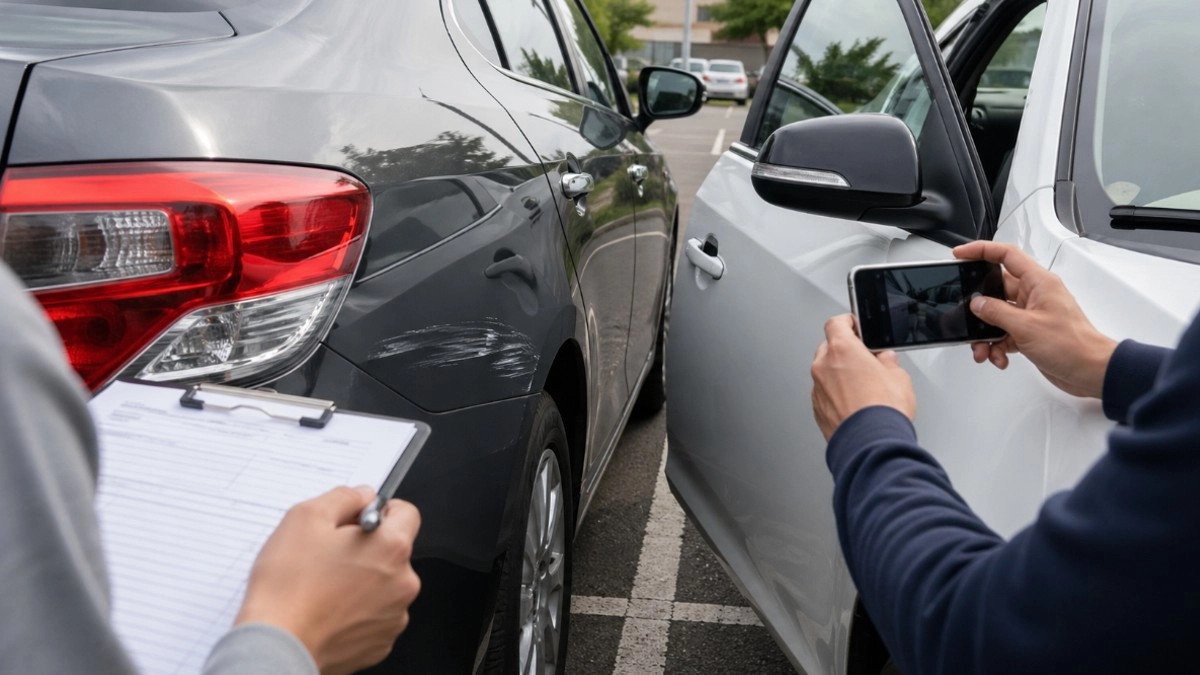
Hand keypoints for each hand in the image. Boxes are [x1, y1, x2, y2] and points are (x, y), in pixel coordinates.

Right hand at [236, 486, 421, 674]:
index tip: (359, 519)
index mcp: (391, 548)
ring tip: (324, 587)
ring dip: (362, 581)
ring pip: (385, 585)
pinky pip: (376, 615)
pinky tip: (328, 610)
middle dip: (367, 548)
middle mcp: (403, 583)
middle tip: (329, 555)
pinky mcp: (381, 643)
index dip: (380, 510)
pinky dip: (357, 611)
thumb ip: (343, 498)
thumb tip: (362, 496)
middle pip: (394, 551)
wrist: (276, 647)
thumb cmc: (287, 588)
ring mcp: (394, 616)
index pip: (407, 513)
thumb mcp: (306, 519)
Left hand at [812, 315, 915, 440]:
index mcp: (842, 350)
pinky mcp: (817, 409)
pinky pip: (825, 393)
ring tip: (862, 387)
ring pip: (825, 372)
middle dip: (845, 351)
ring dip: (839, 374)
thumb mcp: (898, 377)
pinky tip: (854, 404)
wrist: (871, 444)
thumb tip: (886, 360)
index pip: (836, 323)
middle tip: (865, 360)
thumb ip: (888, 362)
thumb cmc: (883, 411)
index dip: (847, 322)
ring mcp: (818, 389)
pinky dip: (835, 394)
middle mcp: (824, 366)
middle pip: (829, 347)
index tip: (855, 326)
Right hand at [953, 241, 1116, 398]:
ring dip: (986, 334)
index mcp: (1038, 282)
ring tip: (983, 349)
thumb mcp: (1026, 326)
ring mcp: (1032, 314)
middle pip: (996, 290)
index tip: (960, 254)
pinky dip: (997, 346)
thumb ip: (996, 312)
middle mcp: (1034, 295)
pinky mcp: (1030, 333)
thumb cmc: (1073, 345)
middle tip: (966, 317)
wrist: (1090, 371)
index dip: (981, 250)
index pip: (1006, 255)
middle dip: (978, 308)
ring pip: (997, 316)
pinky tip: (999, 357)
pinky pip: (1004, 334)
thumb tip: (977, 304)